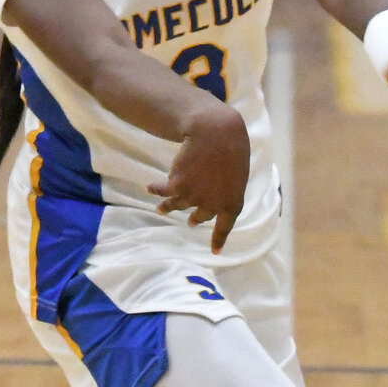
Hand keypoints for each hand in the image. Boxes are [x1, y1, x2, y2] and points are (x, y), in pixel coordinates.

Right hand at [149, 101, 249, 253]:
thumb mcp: (237, 174)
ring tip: (161, 209)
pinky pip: (163, 191)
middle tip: (190, 221)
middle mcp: (212, 204)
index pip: (226, 226)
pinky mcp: (177, 185)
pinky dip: (156, 189)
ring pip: (177, 205)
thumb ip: (227, 188)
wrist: (216, 134)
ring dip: (167, 207)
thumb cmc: (233, 149)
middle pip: (200, 216)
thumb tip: (215, 195)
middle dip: (194, 219)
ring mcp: (193, 196)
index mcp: (233, 202)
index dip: (219, 239)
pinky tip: (150, 188)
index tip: (215, 252)